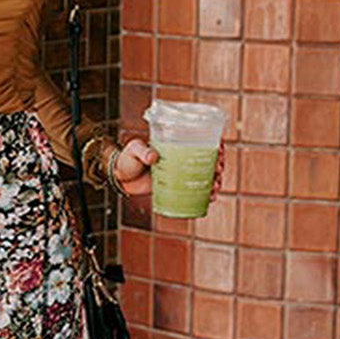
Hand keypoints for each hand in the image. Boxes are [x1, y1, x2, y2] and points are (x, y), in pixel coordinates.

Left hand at [107, 135, 226, 202]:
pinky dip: (204, 194)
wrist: (119, 177)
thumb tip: (154, 156)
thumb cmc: (126, 158)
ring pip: (204, 176)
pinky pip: (194, 191)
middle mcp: (181, 158)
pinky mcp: (175, 188)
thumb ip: (143, 151)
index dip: (215, 143)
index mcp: (175, 144)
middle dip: (218, 164)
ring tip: (216, 185)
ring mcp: (179, 174)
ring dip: (215, 180)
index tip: (220, 148)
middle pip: (207, 159)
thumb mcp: (134, 150)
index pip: (200, 140)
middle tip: (218, 169)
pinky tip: (210, 198)